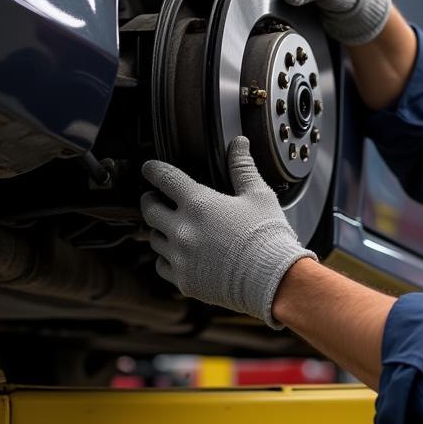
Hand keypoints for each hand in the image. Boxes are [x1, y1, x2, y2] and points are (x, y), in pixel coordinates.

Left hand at [140, 137, 316, 328]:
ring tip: (175, 228)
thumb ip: (243, 168)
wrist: (274, 280)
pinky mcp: (183, 280)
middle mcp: (183, 229)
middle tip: (157, 199)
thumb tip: (239, 143)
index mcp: (199, 204)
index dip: (153, 170)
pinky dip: (167, 258)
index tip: (149, 168)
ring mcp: (180, 257)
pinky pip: (161, 265)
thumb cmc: (268, 236)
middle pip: (149, 209)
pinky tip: (181, 254)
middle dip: (151, 200)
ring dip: (161, 230)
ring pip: (154, 238)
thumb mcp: (259, 196)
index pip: (164, 178)